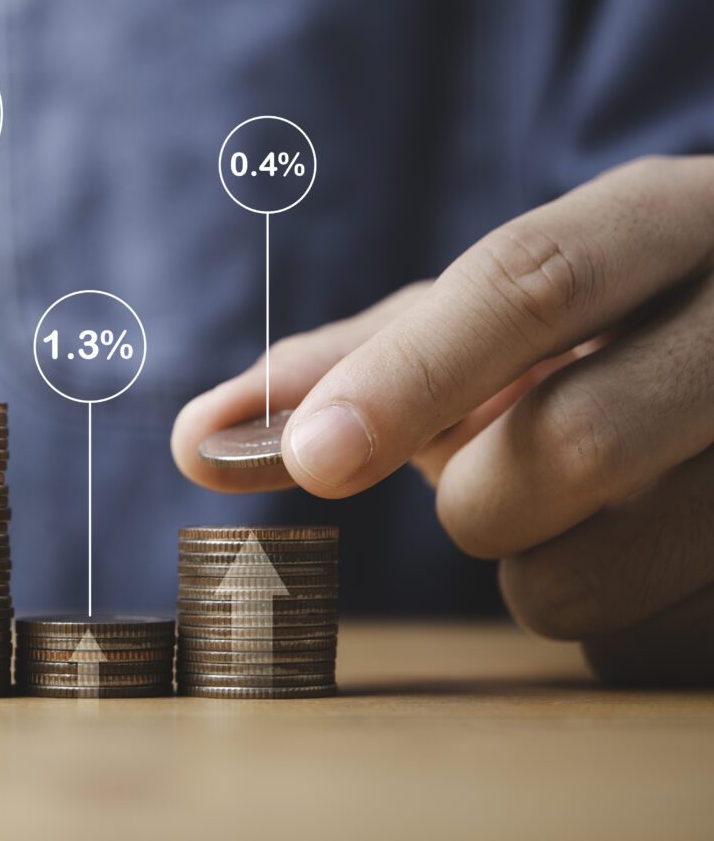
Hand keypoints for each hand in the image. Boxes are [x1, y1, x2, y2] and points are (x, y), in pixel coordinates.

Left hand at [172, 156, 713, 684]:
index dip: (408, 376)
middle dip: (481, 499)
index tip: (312, 459)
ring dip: (547, 578)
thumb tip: (195, 441)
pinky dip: (621, 627)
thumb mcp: (488, 324)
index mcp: (663, 218)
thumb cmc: (603, 337)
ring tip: (584, 519)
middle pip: (576, 440)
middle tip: (479, 494)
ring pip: (623, 564)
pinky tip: (651, 562)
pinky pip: (672, 641)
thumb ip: (346, 369)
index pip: (528, 282)